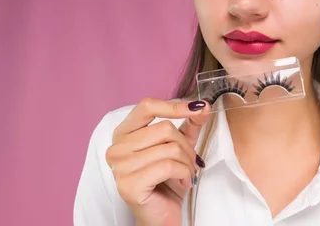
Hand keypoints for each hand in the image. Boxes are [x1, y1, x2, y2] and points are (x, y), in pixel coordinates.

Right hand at [105, 98, 210, 225]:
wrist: (162, 215)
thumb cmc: (167, 180)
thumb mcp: (178, 146)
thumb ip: (189, 124)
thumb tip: (202, 106)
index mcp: (124, 133)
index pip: (147, 106)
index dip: (174, 106)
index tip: (197, 108)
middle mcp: (116, 147)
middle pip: (164, 128)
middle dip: (186, 146)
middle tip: (192, 162)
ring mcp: (120, 166)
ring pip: (169, 148)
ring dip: (188, 162)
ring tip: (188, 173)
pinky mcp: (129, 184)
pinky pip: (168, 166)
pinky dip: (184, 174)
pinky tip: (184, 182)